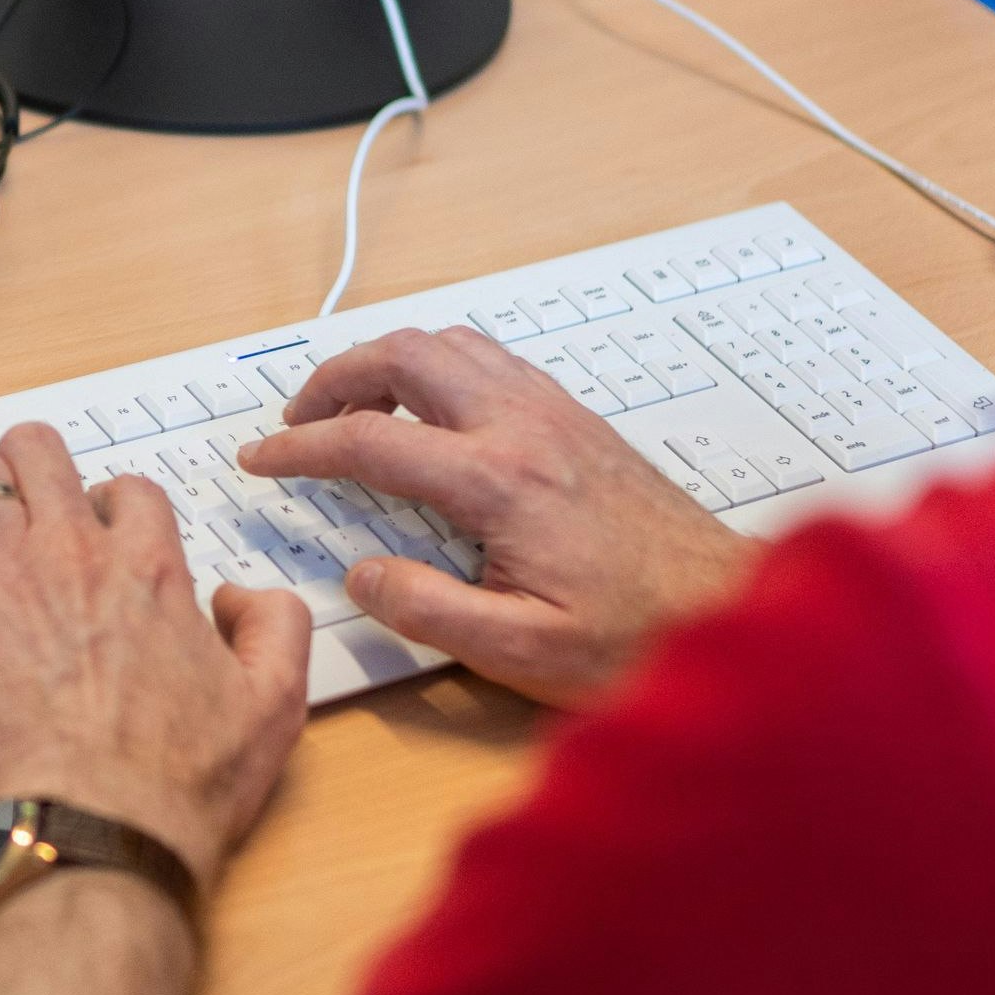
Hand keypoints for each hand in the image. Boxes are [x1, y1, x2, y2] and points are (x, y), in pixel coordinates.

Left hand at [0, 424, 310, 892]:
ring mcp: (2, 583)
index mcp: (148, 569)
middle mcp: (72, 557)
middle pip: (37, 453)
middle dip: (30, 467)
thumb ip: (277, 628)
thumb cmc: (181, 785)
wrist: (101, 835)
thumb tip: (239, 595)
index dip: (113, 506)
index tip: (104, 539)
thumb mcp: (276, 705)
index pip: (127, 490)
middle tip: (27, 508)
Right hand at [238, 327, 759, 707]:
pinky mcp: (577, 419)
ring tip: (354, 408)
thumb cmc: (639, 636)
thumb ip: (428, 610)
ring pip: (450, 344)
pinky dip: (438, 366)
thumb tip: (363, 575)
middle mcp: (526, 428)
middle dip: (334, 379)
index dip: (301, 448)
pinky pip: (491, 360)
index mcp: (500, 482)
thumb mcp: (521, 650)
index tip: (263, 459)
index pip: (371, 441)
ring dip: (387, 363)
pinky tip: (430, 409)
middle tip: (299, 423)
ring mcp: (555, 413)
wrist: (731, 609)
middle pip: (405, 357)